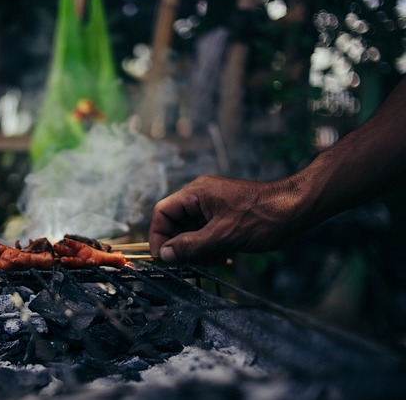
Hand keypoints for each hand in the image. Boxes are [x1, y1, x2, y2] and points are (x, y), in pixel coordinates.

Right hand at [148, 175, 304, 264]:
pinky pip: (206, 232)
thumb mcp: (223, 235)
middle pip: (175, 223)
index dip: (158, 236)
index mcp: (196, 193)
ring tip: (215, 259)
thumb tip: (165, 254)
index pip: (162, 212)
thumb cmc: (263, 216)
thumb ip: (190, 245)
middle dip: (181, 245)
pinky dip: (210, 247)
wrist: (297, 209)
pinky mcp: (224, 216)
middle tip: (191, 263)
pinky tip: (224, 257)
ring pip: (190, 231)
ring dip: (197, 249)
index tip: (163, 257)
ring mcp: (213, 206)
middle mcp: (201, 197)